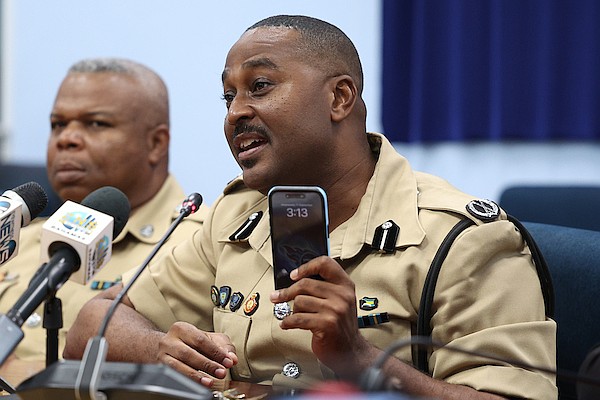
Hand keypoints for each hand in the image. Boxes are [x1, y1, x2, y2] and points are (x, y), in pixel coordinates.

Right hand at [158, 321, 237, 386]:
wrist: (167, 347)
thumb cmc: (190, 342)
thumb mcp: (208, 339)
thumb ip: (222, 346)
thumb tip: (232, 358)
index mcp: (182, 328)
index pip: (200, 340)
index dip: (216, 352)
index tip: (228, 361)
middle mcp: (169, 340)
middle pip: (188, 353)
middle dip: (207, 364)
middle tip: (221, 372)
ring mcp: (162, 355)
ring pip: (177, 366)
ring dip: (195, 376)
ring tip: (209, 381)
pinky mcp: (160, 368)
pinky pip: (172, 376)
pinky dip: (186, 380)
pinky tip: (197, 384)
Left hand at [269, 256, 374, 378]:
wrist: (351, 351)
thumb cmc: (341, 326)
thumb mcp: (340, 301)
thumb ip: (324, 288)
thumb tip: (296, 280)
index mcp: (345, 285)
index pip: (325, 264)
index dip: (306, 267)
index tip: (294, 274)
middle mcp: (342, 295)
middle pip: (305, 283)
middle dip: (287, 292)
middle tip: (277, 296)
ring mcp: (335, 309)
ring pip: (299, 301)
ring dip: (292, 311)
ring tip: (294, 316)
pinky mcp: (327, 324)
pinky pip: (297, 318)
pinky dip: (288, 322)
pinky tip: (287, 324)